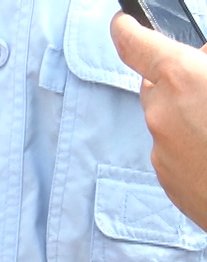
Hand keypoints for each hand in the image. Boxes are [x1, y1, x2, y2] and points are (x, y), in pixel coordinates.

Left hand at [111, 12, 206, 230]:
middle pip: (156, 87)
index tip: (121, 23)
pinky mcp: (167, 181)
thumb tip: (202, 57)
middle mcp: (162, 115)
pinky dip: (192, 146)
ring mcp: (161, 152)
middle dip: (177, 80)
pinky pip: (173, 151)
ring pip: (167, 121)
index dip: (126, 31)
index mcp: (181, 80)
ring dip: (189, 116)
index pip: (136, 46)